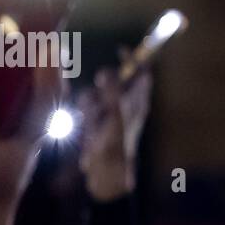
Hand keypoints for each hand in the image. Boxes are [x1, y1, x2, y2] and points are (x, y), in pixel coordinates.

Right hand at [77, 60, 151, 201]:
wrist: (105, 175)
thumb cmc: (115, 145)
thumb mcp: (115, 113)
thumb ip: (112, 90)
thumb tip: (106, 70)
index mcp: (138, 101)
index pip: (140, 72)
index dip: (133, 59)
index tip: (119, 49)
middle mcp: (125, 106)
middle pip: (112, 83)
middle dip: (100, 88)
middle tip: (96, 93)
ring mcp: (109, 117)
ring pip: (95, 97)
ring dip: (88, 105)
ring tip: (90, 120)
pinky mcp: (96, 127)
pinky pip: (86, 113)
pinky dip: (83, 118)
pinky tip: (85, 130)